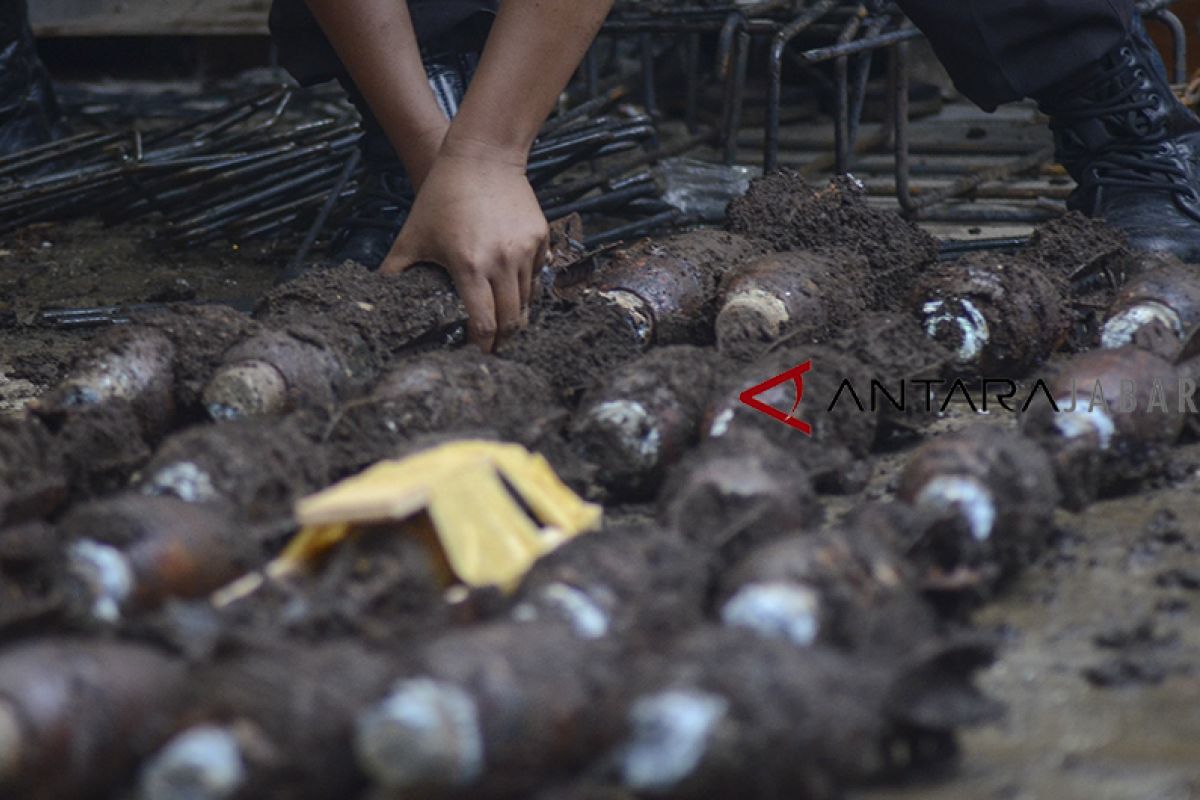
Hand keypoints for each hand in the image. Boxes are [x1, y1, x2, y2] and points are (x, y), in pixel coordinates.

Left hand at [380, 141, 547, 351]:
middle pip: (512, 321)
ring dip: (517, 315)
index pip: (483, 323)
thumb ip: (395, 271)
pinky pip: (538, 274)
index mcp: (469, 266)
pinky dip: (527, 286)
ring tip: (505, 322)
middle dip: (503, 339)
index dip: (481, 345)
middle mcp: (502, 262)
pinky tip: (513, 287)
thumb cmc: (443, 196)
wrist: (482, 156)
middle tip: (494, 347)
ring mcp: (525, 250)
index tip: (476, 354)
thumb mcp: (413, 235)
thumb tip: (376, 299)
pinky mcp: (540, 238)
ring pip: (528, 300)